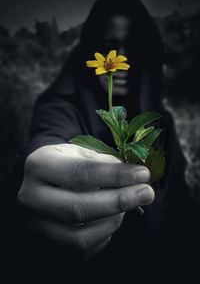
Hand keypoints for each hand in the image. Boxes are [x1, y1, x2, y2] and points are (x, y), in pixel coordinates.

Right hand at [17, 144, 153, 257]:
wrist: (42, 181)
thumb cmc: (65, 163)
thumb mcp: (80, 152)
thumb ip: (105, 162)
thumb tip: (135, 175)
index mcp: (39, 165)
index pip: (80, 173)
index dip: (115, 175)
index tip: (142, 175)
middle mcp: (31, 197)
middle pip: (77, 208)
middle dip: (118, 202)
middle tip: (146, 193)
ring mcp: (35, 224)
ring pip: (79, 237)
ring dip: (112, 222)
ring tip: (126, 206)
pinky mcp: (45, 243)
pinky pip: (81, 250)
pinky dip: (103, 236)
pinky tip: (111, 218)